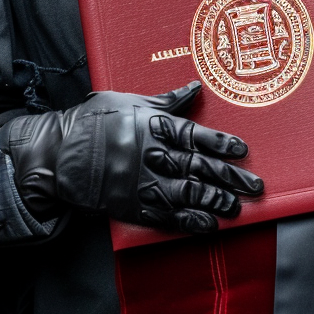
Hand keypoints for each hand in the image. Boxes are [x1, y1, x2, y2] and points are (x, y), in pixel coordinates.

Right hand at [0, 82, 263, 234]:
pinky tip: (209, 226)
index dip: (222, 144)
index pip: (197, 136)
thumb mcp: (129, 101)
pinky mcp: (132, 205)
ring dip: (215, 201)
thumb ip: (166, 101)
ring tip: (236, 207)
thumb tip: (196, 87)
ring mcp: (143, 182)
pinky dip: (190, 221)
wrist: (58, 154)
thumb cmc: (94, 122)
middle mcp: (153, 155)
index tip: (243, 151)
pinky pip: (166, 216)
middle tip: (255, 186)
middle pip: (199, 167)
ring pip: (188, 193)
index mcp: (155, 127)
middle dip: (230, 178)